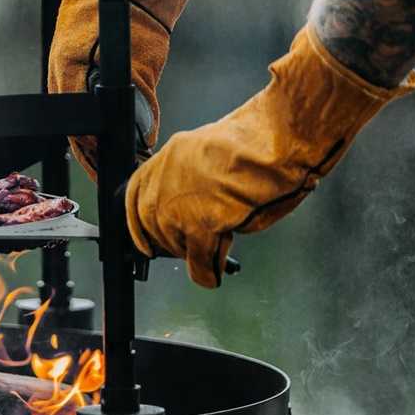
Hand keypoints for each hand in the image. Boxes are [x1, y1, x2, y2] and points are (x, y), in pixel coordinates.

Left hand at [124, 24, 414, 287]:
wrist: (279, 138)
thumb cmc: (259, 139)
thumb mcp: (212, 152)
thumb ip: (197, 177)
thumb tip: (198, 206)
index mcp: (170, 156)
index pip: (135, 194)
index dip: (136, 222)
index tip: (143, 240)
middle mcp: (167, 180)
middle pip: (152, 223)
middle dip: (167, 243)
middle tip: (186, 251)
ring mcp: (181, 203)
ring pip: (175, 243)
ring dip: (191, 256)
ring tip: (209, 259)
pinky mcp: (203, 224)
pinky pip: (198, 259)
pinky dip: (205, 273)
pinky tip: (213, 276)